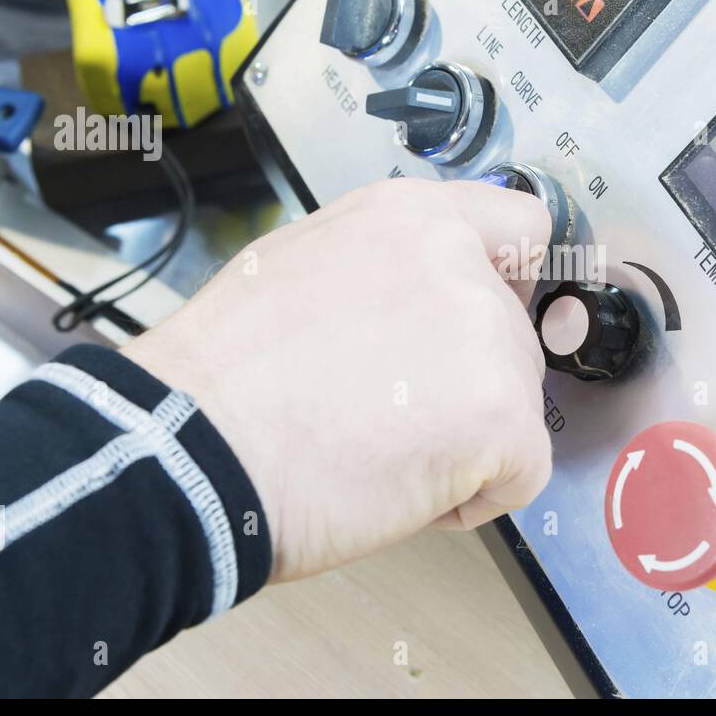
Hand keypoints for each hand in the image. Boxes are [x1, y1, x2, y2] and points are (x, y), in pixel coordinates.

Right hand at [123, 178, 552, 581]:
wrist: (192, 447)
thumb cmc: (224, 376)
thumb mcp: (304, 264)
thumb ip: (388, 268)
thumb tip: (422, 302)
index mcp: (412, 218)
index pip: (520, 226)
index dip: (507, 282)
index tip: (478, 322)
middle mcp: (460, 262)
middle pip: (514, 333)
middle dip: (471, 383)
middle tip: (389, 415)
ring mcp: (487, 336)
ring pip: (520, 403)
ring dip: (468, 440)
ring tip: (381, 453)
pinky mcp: (502, 416)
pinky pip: (524, 470)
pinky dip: (474, 498)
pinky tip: (403, 490)